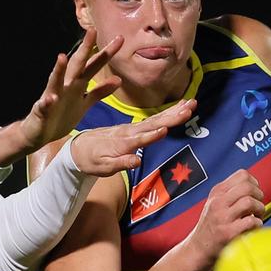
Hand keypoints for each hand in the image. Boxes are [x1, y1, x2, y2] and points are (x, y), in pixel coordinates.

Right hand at [19, 28, 123, 150]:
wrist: (39, 133)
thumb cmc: (62, 116)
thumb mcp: (85, 103)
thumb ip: (99, 91)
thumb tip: (118, 80)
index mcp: (77, 85)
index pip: (93, 65)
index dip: (106, 53)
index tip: (120, 39)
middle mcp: (65, 87)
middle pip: (77, 66)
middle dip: (84, 49)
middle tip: (93, 30)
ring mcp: (52, 98)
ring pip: (55, 81)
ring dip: (59, 70)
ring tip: (62, 57)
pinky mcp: (42, 112)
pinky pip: (44, 107)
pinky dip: (47, 102)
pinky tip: (50, 98)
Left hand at [70, 100, 196, 176]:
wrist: (79, 148)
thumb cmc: (91, 160)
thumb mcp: (103, 167)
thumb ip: (120, 163)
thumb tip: (137, 161)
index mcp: (121, 142)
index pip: (140, 138)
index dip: (152, 135)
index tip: (165, 129)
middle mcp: (129, 132)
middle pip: (154, 123)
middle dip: (172, 116)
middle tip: (190, 107)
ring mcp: (132, 128)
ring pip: (156, 119)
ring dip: (174, 111)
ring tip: (191, 103)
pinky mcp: (134, 128)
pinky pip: (153, 119)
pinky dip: (166, 113)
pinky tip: (178, 108)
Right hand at [184, 170, 264, 270]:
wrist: (198, 249)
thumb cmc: (212, 226)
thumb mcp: (215, 203)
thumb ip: (231, 193)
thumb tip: (255, 186)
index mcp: (217, 192)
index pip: (242, 175)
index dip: (254, 183)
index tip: (254, 195)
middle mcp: (218, 202)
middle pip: (247, 186)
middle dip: (259, 196)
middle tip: (258, 207)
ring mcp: (222, 218)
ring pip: (249, 202)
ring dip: (260, 209)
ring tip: (257, 217)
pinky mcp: (227, 233)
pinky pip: (251, 222)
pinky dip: (258, 224)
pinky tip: (253, 228)